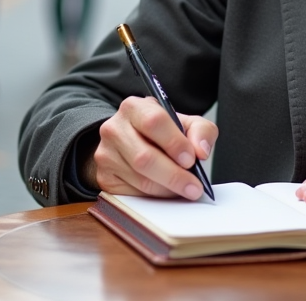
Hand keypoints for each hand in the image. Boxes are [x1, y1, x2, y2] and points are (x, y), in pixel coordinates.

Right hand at [88, 96, 217, 199]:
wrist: (133, 142)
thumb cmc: (162, 132)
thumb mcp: (186, 123)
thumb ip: (201, 131)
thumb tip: (200, 151)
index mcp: (134, 107)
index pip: (153, 122)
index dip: (174, 143)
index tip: (191, 159)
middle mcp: (114, 128)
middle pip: (144, 157)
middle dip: (174, 175)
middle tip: (194, 187)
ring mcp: (105, 154)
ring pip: (140, 179)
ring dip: (167, 189)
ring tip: (184, 189)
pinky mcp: (104, 177)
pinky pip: (132, 193)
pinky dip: (154, 196)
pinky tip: (165, 191)